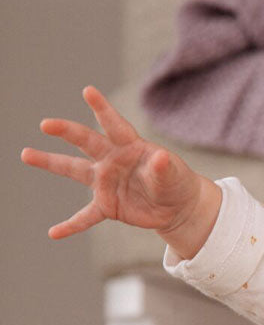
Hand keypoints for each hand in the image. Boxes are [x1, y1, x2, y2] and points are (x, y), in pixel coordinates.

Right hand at [21, 85, 219, 257]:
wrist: (177, 206)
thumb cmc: (174, 182)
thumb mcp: (174, 175)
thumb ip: (164, 168)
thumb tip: (160, 158)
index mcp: (130, 146)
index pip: (114, 125)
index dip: (102, 109)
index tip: (89, 91)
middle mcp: (112, 160)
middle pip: (86, 142)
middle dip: (67, 131)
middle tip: (46, 124)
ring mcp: (106, 182)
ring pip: (74, 170)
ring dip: (50, 162)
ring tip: (26, 154)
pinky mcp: (107, 205)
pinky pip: (85, 216)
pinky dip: (71, 225)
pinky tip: (54, 233)